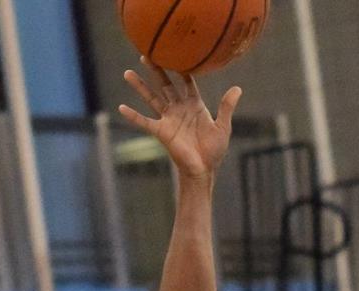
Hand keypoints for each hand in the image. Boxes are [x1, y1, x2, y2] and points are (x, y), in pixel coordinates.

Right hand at [118, 64, 242, 180]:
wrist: (203, 170)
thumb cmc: (214, 150)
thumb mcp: (223, 127)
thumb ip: (226, 107)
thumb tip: (238, 88)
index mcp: (194, 105)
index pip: (186, 82)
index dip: (182, 68)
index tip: (176, 53)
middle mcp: (179, 108)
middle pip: (165, 85)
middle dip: (156, 70)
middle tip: (146, 54)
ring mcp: (168, 119)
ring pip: (152, 98)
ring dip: (140, 86)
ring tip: (128, 72)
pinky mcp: (161, 131)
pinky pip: (145, 122)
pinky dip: (133, 116)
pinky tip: (121, 107)